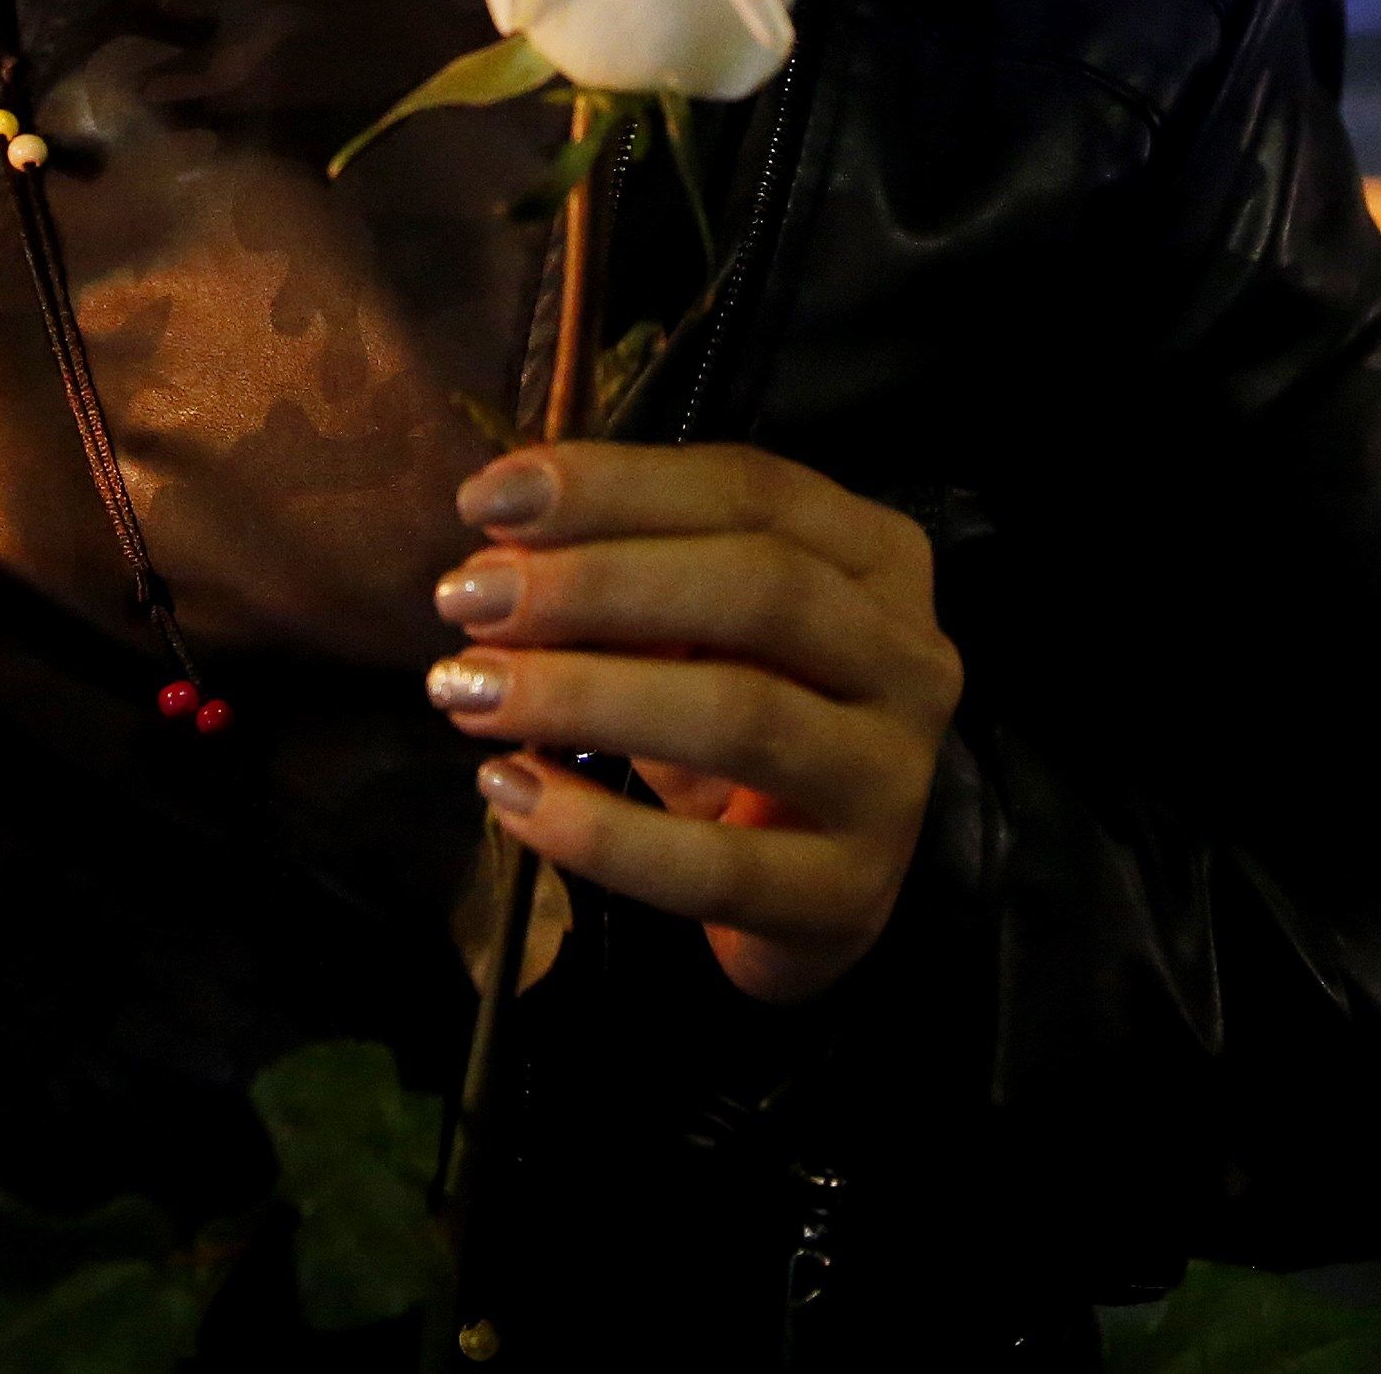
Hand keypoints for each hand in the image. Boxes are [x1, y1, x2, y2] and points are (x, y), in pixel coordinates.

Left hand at [424, 440, 962, 1002]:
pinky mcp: (849, 896)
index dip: (614, 485)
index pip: (752, 490)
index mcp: (878, 558)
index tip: (484, 501)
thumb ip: (622, 573)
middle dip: (596, 584)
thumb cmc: (739, 712)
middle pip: (760, 588)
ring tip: (470, 691)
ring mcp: (893, 781)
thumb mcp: (695, 628)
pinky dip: (597, 830)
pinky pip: (713, 866)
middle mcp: (912, 659)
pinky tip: (510, 792)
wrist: (804, 885)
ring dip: (583, 694)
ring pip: (743, 716)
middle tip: (468, 599)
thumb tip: (500, 546)